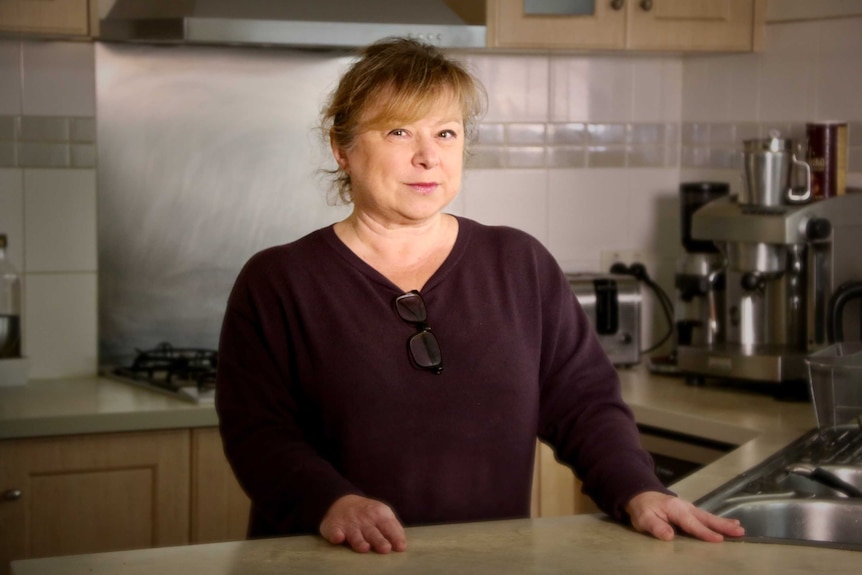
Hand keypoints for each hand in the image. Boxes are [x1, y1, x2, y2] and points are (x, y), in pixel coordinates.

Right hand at [319, 494, 407, 552]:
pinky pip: (335, 531)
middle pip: (373, 533)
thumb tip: (403, 545)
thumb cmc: (368, 514)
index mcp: (380, 515)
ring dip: (359, 541)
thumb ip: (394, 528)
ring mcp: (349, 523)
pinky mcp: (335, 526)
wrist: (341, 501)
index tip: (400, 547)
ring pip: (355, 535)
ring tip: (365, 548)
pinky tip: (338, 538)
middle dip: (379, 541)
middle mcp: (365, 520)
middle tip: (385, 549)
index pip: (389, 527)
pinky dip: (336, 534)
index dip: (395, 537)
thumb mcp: (383, 514)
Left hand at [625, 491, 744, 542]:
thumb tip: (669, 536)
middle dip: (722, 525)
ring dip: (724, 523)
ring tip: (739, 528)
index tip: (719, 539)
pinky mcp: (691, 511)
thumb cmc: (643, 509)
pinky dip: (719, 520)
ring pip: (709, 516)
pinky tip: (730, 524)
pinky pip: (706, 516)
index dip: (705, 532)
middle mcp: (685, 507)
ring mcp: (689, 508)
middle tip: (739, 531)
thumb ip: (656, 527)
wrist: (641, 495)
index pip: (691, 523)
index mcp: (675, 509)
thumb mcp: (644, 519)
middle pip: (706, 518)